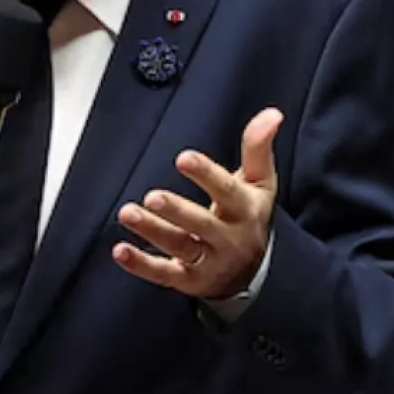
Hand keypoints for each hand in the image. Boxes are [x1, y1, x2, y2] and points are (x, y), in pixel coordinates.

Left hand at [113, 107, 282, 299]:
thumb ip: (258, 147)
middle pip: (202, 224)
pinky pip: (163, 273)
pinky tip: (121, 250)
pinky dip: (141, 264)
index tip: (184, 158)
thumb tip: (272, 113)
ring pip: (179, 246)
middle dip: (177, 212)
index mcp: (245, 210)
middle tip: (152, 197)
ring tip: (128, 214)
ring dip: (152, 231)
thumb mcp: (260, 182)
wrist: (254, 271)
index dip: (207, 174)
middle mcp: (228, 238)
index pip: (227, 191)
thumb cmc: (249, 215)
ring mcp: (208, 261)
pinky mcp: (189, 280)